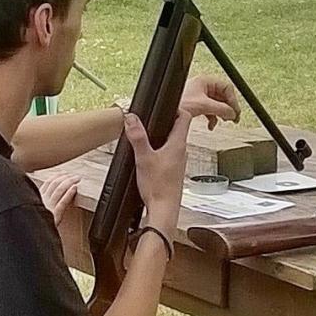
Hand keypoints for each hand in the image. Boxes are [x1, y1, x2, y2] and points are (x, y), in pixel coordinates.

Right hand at [40, 173, 78, 226]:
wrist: (33, 235)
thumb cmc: (36, 224)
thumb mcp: (35, 210)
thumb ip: (41, 201)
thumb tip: (49, 193)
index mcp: (36, 198)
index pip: (47, 182)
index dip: (57, 176)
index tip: (64, 174)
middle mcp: (41, 200)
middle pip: (54, 183)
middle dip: (65, 177)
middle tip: (74, 175)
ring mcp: (48, 207)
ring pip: (59, 189)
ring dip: (69, 181)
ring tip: (77, 179)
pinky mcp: (54, 215)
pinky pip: (63, 201)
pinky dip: (69, 193)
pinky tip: (74, 188)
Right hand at [126, 110, 191, 234]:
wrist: (163, 209)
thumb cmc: (158, 187)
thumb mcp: (143, 158)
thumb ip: (137, 137)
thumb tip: (131, 118)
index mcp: (178, 144)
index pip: (184, 117)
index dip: (176, 108)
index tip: (165, 106)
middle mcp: (181, 152)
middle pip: (178, 129)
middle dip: (165, 122)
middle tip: (152, 119)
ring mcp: (178, 162)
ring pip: (172, 143)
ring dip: (162, 137)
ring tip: (147, 136)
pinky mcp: (173, 171)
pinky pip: (168, 155)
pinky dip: (159, 151)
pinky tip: (148, 157)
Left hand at [180, 74, 239, 129]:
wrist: (163, 111)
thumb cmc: (179, 103)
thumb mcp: (204, 106)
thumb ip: (221, 109)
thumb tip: (233, 114)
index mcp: (205, 81)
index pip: (227, 88)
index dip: (233, 100)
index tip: (235, 111)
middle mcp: (202, 87)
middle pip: (223, 97)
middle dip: (228, 108)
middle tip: (233, 118)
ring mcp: (198, 96)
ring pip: (216, 105)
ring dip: (220, 114)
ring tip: (223, 121)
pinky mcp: (194, 105)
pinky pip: (208, 110)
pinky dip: (212, 118)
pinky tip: (211, 125)